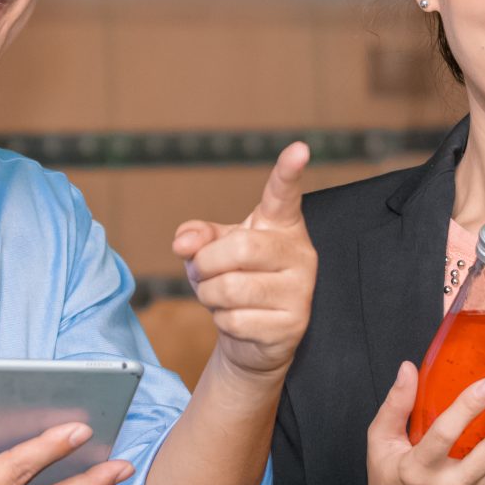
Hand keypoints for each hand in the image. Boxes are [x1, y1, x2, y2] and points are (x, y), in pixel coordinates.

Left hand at [173, 143, 316, 381]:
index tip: (299, 148)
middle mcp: (299, 252)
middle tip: (202, 273)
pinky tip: (236, 320)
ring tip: (218, 297)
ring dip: (209, 295)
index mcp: (281, 225)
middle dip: (206, 265)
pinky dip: (222, 322)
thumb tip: (183, 242)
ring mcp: (301, 289)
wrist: (253, 336)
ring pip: (232, 288)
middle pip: (240, 248)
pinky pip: (236, 320)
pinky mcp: (293, 324)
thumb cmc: (235, 280)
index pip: (284, 194)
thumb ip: (197, 236)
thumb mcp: (214, 250)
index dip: (289, 171)